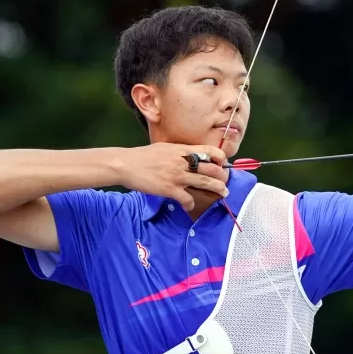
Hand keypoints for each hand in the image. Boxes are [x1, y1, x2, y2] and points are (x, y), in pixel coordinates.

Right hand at [115, 143, 229, 210]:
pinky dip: (190, 204)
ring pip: (205, 182)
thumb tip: (190, 156)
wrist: (126, 164)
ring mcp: (177, 175)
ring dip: (217, 189)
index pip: (209, 150)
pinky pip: (187, 199)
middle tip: (226, 183)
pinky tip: (189, 206)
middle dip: (222, 177)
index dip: (220, 157)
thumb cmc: (143, 156)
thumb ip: (179, 152)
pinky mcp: (169, 189)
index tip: (222, 164)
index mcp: (182, 149)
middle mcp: (182, 161)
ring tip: (223, 193)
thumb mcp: (164, 148)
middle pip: (211, 168)